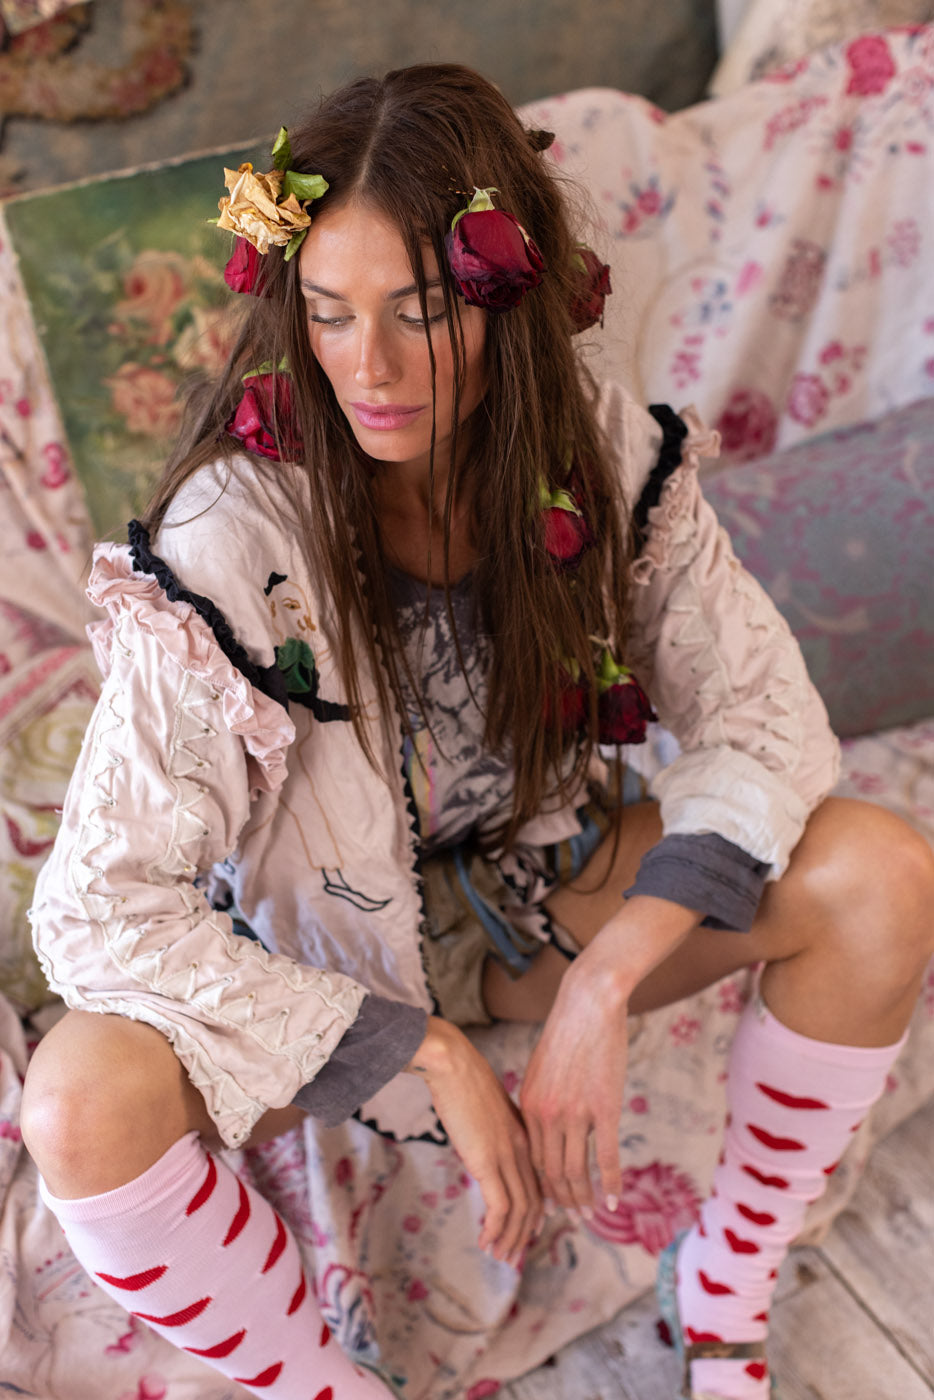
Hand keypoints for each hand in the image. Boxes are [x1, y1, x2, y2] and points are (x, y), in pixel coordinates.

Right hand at [407, 1017, 541, 1263]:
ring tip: (499, 1256)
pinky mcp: (488, 1161)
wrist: (453, 1064)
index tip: (530, 1230)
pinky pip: (500, 1207)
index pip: (540, 1181)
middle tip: (514, 1255)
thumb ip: (495, 1129)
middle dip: (526, 1232)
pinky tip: (486, 1242)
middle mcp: (523, 1148)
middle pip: (535, 1201)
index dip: (537, 1210)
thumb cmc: (464, 1080)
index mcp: (526, 1134)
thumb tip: (486, 1141)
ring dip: (511, 1238)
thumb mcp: (488, 1108)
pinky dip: (496, 1229)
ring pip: (521, 1209)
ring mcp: (507, 1155)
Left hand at [519, 896, 698, 1214]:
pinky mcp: (604, 1108)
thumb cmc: (567, 1030)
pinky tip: (612, 1199)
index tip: (547, 1201)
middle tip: (570, 1217)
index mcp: (528, 1104)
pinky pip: (605, 1156)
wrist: (587, 1004)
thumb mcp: (541, 1066)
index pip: (530, 1158)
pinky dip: (608, 1182)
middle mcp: (546, 1114)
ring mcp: (575, 1113)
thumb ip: (540, 1098)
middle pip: (550, 1171)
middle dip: (560, 1199)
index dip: (539, 1185)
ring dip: (582, 1197)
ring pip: (575, 1169)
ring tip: (589, 1214)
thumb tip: (542, 1124)